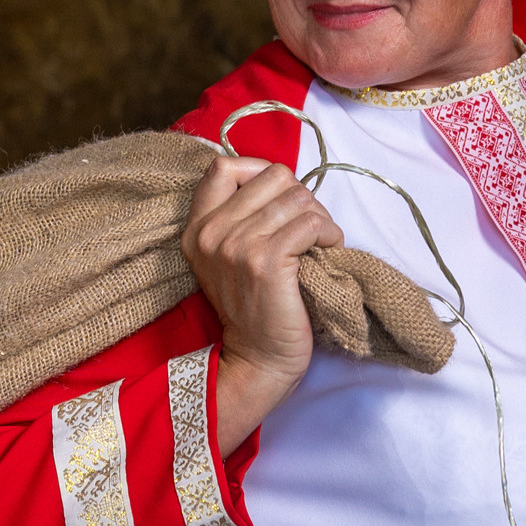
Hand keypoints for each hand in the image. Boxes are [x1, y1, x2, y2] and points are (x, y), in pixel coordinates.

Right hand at [182, 155, 344, 454]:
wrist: (258, 358)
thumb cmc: (255, 307)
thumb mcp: (228, 257)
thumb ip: (239, 217)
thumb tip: (283, 180)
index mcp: (196, 227)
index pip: (224, 167)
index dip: (261, 171)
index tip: (281, 197)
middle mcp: (210, 232)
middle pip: (273, 176)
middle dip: (301, 197)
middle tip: (308, 227)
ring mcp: (235, 246)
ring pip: (297, 197)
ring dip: (320, 218)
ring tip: (321, 241)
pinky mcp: (265, 261)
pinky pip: (311, 223)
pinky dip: (329, 233)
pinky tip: (329, 249)